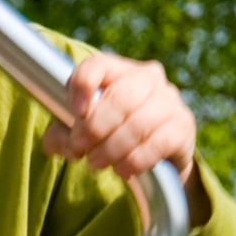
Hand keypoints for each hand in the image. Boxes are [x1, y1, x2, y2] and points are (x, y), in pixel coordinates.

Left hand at [44, 51, 199, 194]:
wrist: (160, 153)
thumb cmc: (113, 135)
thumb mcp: (84, 132)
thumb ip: (63, 135)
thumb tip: (52, 143)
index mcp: (118, 71)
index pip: (98, 65)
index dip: (83, 85)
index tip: (75, 111)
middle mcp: (147, 78)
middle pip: (120, 97)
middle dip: (95, 128)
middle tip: (80, 149)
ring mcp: (169, 100)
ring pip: (139, 122)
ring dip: (112, 148)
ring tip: (97, 163)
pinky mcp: (182, 126)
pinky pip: (158, 143)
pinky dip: (135, 160)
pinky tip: (123, 170)